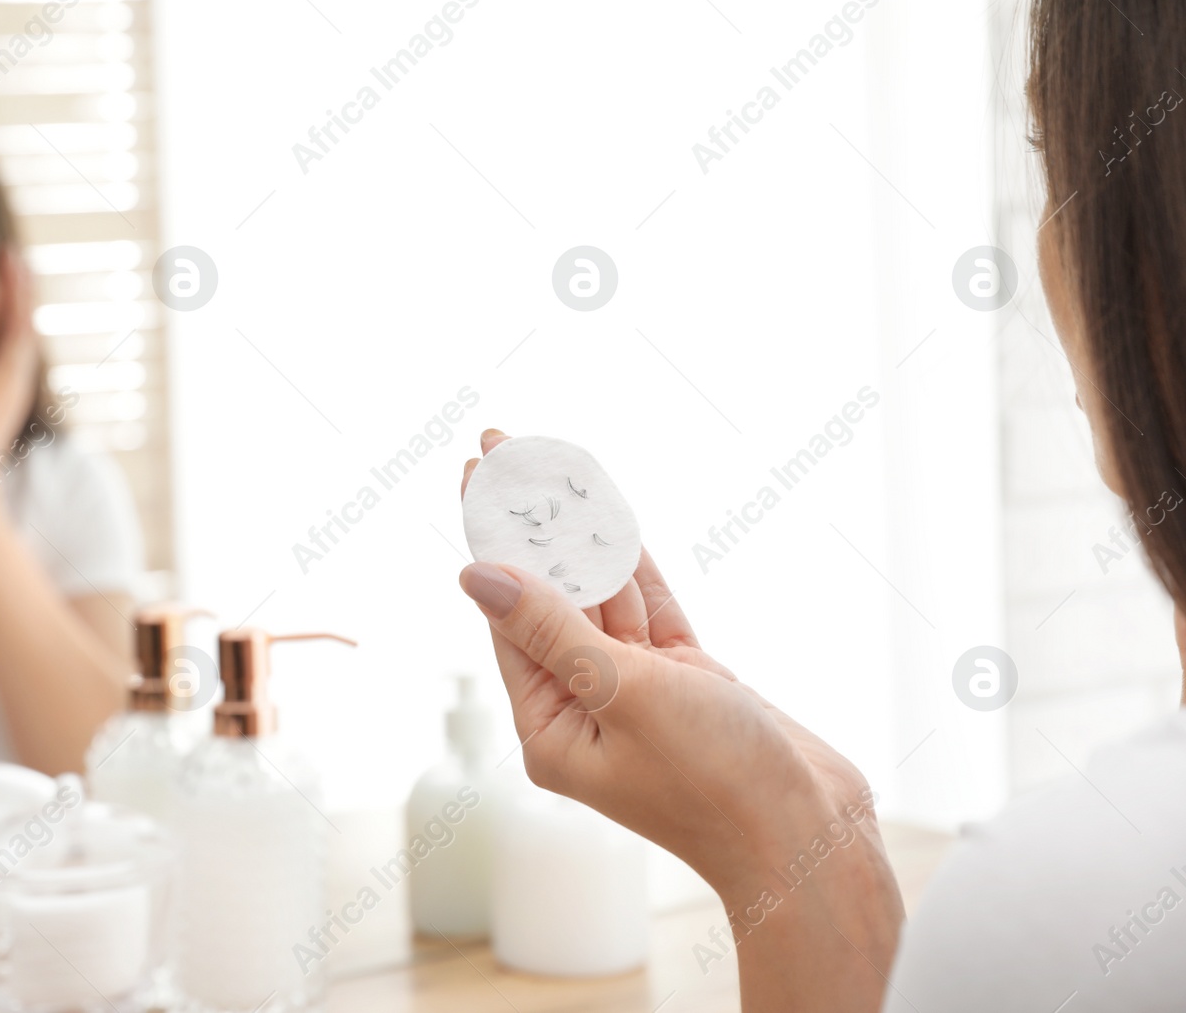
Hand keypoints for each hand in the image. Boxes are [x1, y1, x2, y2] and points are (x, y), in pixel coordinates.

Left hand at [0, 247, 39, 508]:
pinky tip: (10, 264)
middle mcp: (11, 378)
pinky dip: (18, 293)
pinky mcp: (11, 373)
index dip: (0, 308)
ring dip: (19, 284)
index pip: (1, 337)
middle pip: (17, 323)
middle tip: (6, 256)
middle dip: (15, 291)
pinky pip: (19, 322)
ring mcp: (14, 375)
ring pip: (23, 318)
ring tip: (10, 254)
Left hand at [458, 429, 898, 908]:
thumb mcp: (623, 694)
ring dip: (581, 532)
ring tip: (550, 464)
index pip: (510, 611)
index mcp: (549, 725)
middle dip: (530, 521)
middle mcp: (583, 707)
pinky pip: (649, 610)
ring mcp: (635, 693)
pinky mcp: (684, 683)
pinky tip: (607, 516)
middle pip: (548, 594)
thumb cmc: (716, 783)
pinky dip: (633, 563)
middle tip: (504, 447)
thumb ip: (554, 628)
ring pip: (602, 595)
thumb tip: (477, 575)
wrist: (811, 841)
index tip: (479, 472)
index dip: (494, 534)